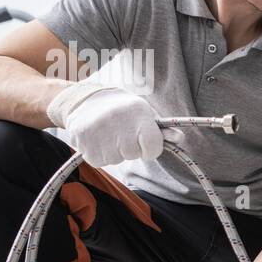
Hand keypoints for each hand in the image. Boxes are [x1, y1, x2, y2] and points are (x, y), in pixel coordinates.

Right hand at [46, 82, 164, 167]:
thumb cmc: (125, 111)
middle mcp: (118, 119)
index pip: (153, 147)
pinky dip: (99, 155)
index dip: (150, 149)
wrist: (88, 100)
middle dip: (130, 149)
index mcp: (138, 112)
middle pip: (132, 154)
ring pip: (114, 160)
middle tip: (122, 134)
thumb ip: (163, 129)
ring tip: (108, 135)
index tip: (144, 142)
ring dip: (113, 153)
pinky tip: (97, 140)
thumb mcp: (146, 114)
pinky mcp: (82, 139)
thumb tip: (179, 138)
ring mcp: (98, 129)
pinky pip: (98, 161)